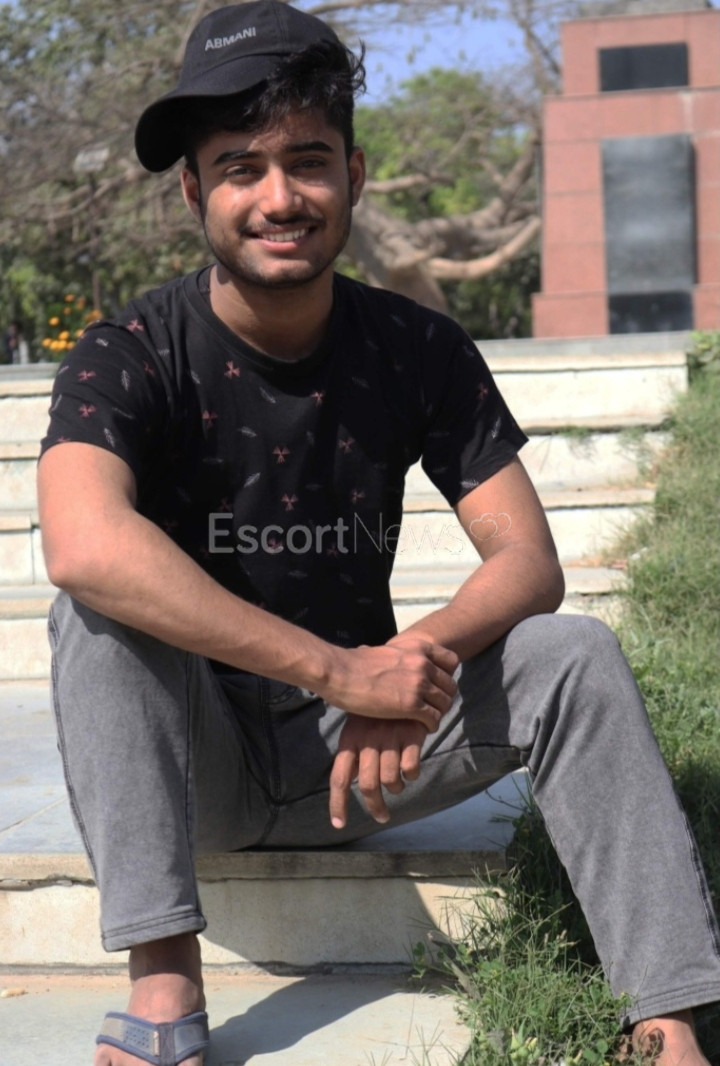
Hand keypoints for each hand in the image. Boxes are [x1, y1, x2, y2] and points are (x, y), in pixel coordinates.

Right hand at [320, 633, 457, 732]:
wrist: (340, 673)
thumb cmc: (355, 663)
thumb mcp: (388, 650)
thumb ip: (403, 655)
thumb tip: (400, 657)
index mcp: (418, 647)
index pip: (452, 661)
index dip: (447, 675)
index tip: (437, 685)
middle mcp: (423, 664)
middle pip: (451, 685)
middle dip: (443, 698)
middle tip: (432, 706)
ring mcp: (418, 684)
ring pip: (445, 704)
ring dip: (438, 713)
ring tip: (427, 718)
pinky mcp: (411, 705)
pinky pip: (434, 719)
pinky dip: (431, 725)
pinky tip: (422, 727)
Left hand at [329, 715, 426, 828]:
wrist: (401, 678)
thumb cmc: (375, 709)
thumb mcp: (357, 726)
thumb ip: (353, 752)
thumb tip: (348, 780)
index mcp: (350, 740)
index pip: (339, 778)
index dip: (338, 804)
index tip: (339, 825)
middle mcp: (367, 740)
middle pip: (369, 786)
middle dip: (375, 807)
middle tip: (381, 817)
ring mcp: (389, 737)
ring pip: (391, 780)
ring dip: (396, 788)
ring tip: (399, 784)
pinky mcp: (411, 734)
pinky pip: (410, 768)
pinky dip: (411, 775)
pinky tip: (411, 769)